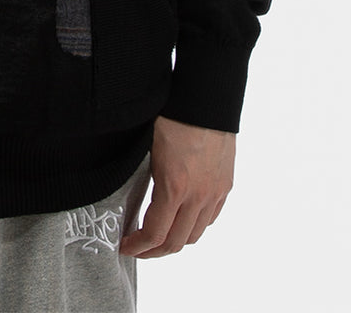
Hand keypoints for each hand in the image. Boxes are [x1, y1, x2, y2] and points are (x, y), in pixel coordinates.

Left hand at [118, 115, 234, 258]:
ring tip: (159, 237)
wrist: (204, 98)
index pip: (155, 233)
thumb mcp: (150, 151)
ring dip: (176, 241)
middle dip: (154, 251)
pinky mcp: (225, 185)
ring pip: (196, 234)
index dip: (138, 246)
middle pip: (177, 242)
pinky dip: (195, 225)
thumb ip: (148, 182)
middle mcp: (198, 196)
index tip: (125, 245)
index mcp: (174, 187)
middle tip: (139, 247)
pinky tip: (182, 219)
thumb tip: (137, 201)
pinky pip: (210, 218)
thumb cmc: (171, 117)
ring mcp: (215, 192)